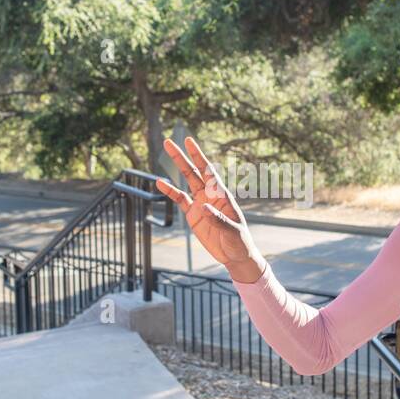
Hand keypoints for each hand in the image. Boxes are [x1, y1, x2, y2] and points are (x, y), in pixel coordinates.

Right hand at [155, 136, 265, 282]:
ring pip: (186, 181)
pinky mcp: (193, 215)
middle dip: (182, 157)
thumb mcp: (232, 231)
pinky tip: (160, 183)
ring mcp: (201, 203)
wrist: (234, 256)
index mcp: (222, 195)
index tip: (189, 142)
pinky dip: (170, 191)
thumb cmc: (239, 242)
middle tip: (168, 142)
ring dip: (176, 168)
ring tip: (165, 154)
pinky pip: (180, 200)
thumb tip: (204, 207)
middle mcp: (210, 195)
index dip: (198, 157)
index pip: (208, 172)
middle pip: (194, 172)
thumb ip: (218, 219)